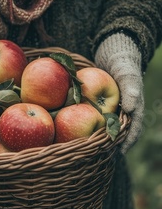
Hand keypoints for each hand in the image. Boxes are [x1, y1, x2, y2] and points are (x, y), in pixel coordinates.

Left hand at [94, 34, 143, 153]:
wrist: (112, 51)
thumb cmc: (122, 62)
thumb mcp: (126, 72)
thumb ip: (130, 87)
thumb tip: (130, 109)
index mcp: (133, 107)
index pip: (133, 128)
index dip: (128, 141)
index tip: (120, 152)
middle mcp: (123, 110)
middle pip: (119, 131)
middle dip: (111, 144)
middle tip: (100, 156)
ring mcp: (111, 108)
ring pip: (106, 126)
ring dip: (98, 137)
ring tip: (87, 150)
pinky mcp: (99, 104)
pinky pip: (94, 116)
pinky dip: (87, 123)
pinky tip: (76, 131)